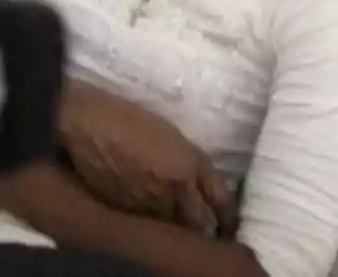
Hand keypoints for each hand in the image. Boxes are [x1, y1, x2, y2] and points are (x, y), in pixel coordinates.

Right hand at [59, 81, 235, 232]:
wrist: (92, 125)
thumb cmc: (133, 121)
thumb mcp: (174, 139)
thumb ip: (189, 164)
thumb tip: (195, 185)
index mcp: (194, 163)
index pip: (221, 199)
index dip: (228, 216)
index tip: (230, 224)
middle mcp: (178, 187)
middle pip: (199, 222)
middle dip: (204, 228)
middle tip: (205, 231)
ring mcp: (150, 202)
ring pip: (172, 228)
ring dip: (176, 227)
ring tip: (174, 223)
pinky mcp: (125, 211)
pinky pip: (145, 226)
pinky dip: (150, 226)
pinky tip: (148, 219)